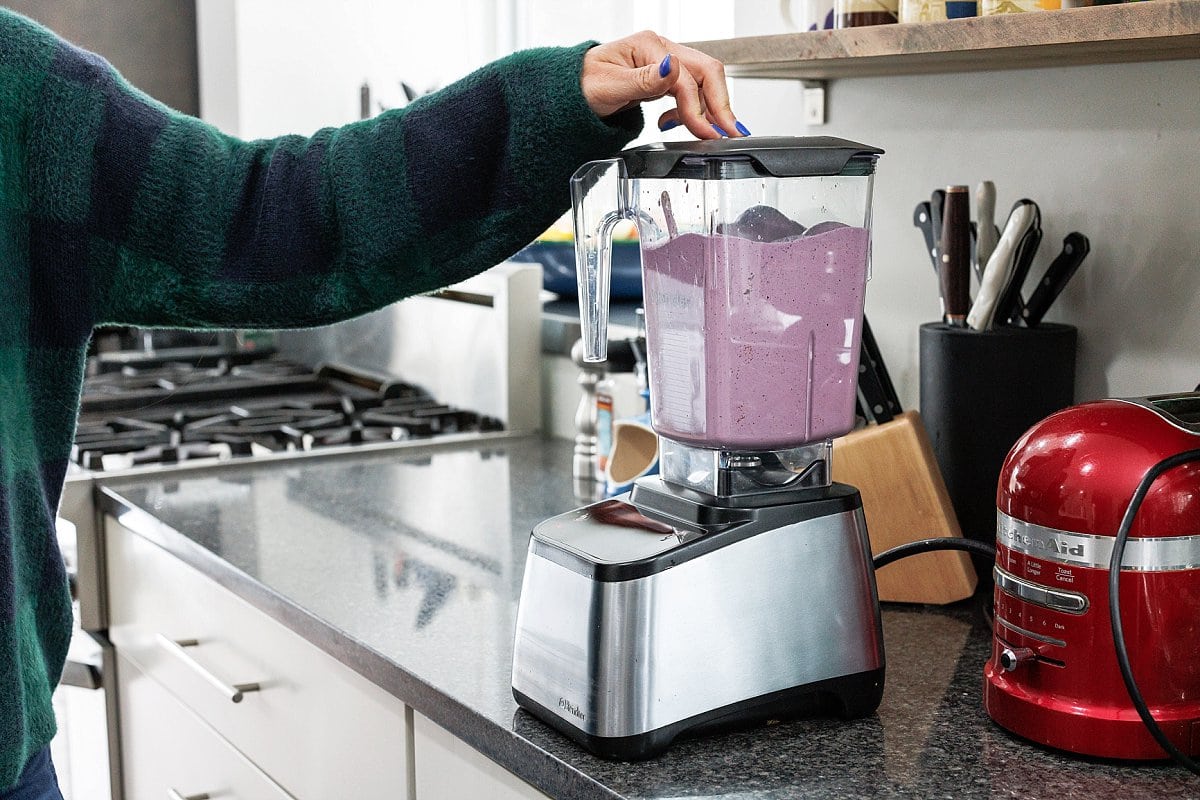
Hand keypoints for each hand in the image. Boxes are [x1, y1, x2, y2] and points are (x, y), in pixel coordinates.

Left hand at [581, 30, 747, 139]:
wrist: (568, 93)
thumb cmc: (582, 86)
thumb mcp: (609, 85)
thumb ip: (643, 80)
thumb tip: (671, 68)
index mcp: (650, 45)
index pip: (688, 77)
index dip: (699, 108)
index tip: (707, 133)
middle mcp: (660, 50)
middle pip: (706, 72)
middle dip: (720, 105)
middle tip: (731, 133)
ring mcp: (662, 63)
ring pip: (701, 83)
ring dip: (710, 109)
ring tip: (713, 133)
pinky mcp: (661, 78)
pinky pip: (688, 91)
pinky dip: (692, 110)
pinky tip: (681, 124)